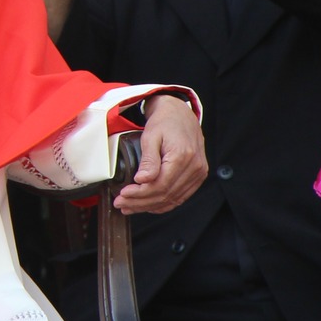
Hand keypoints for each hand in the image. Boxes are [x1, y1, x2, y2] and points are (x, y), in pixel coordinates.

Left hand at [113, 94, 207, 214]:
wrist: (180, 114)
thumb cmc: (165, 121)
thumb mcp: (151, 135)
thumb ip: (148, 159)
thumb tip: (142, 180)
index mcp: (183, 156)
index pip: (160, 185)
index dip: (140, 194)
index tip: (123, 195)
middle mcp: (195, 167)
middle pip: (166, 195)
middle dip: (140, 202)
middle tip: (121, 204)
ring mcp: (199, 173)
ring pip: (172, 199)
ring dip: (149, 206)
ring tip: (130, 207)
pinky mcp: (198, 176)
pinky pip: (180, 196)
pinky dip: (163, 204)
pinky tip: (147, 205)